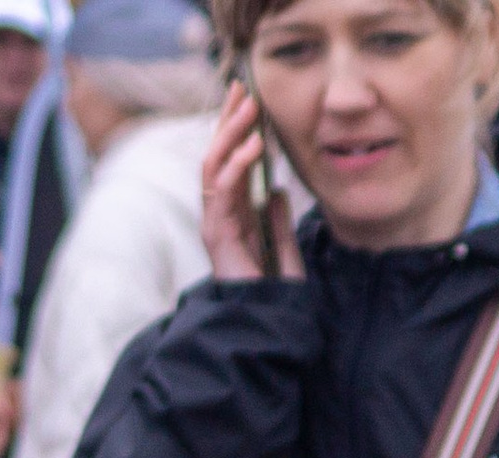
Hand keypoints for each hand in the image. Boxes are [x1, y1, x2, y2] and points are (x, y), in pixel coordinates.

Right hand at [201, 86, 300, 282]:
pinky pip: (221, 191)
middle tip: (242, 89)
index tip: (247, 99)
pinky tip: (253, 146)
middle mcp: (221, 217)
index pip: (230, 163)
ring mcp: (216, 224)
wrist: (267, 327)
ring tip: (249, 108)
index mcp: (235, 218)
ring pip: (213, 166)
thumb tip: (278, 190)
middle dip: (228, 121)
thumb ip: (278, 223)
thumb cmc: (274, 298)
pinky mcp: (217, 235)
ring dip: (230, 134)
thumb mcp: (284, 251)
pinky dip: (235, 165)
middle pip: (217, 157)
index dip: (236, 131)